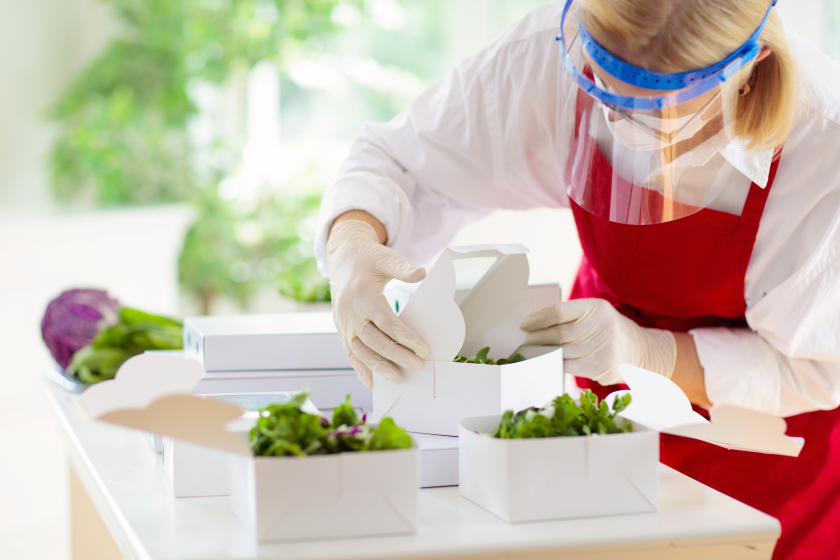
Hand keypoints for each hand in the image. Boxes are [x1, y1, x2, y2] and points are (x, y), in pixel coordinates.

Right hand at [327, 220, 429, 387]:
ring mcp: (343, 321)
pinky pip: (349, 351)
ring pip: (359, 349)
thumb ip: (403, 267)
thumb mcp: (386, 257)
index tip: (423, 349)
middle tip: (417, 365)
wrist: (342, 257)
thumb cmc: (368, 258)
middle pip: (373, 339)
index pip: (385, 320)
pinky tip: (371, 381)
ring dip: (378, 366)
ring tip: (397, 378)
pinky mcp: (341, 328)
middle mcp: (349, 309)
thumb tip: (421, 273)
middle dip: (395, 355)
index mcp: (362, 292)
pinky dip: (359, 368)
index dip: (404, 337)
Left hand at [519, 298, 675, 385]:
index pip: (559, 311)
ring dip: (542, 354)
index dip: (538, 319)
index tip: (524, 325)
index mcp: (596, 307)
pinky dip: (554, 365)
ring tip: (530, 354)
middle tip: (523, 343)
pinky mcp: (602, 367)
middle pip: (558, 334)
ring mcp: (604, 347)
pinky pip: (569, 366)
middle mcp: (602, 325)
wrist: (638, 350)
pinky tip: (545, 363)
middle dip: (536, 339)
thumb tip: (533, 326)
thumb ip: (568, 317)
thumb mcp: (593, 314)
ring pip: (562, 352)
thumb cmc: (606, 330)